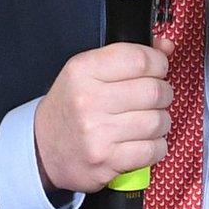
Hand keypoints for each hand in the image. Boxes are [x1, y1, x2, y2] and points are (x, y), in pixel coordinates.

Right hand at [33, 40, 174, 195]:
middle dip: (164, 93)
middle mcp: (88, 100)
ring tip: (150, 120)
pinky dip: (157, 146)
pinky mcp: (106, 161)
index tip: (158, 68)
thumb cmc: (70, 107)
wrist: (42, 149)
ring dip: (162, 121)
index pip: (139, 59)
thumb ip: (127, 56)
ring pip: (158, 121)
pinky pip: (152, 150)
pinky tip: (144, 142)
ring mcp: (97, 134)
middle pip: (153, 91)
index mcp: (83, 71)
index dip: (158, 63)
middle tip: (156, 97)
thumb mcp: (87, 72)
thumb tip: (166, 47)